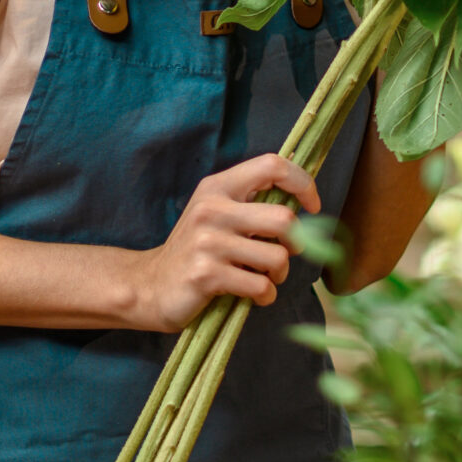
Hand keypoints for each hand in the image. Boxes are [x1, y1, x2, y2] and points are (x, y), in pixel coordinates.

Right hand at [125, 154, 322, 330]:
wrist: (150, 286)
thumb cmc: (196, 251)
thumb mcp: (216, 214)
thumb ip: (251, 203)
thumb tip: (302, 202)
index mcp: (217, 187)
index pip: (272, 166)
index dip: (303, 184)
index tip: (312, 207)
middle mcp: (212, 209)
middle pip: (284, 219)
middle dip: (296, 243)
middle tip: (284, 253)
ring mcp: (208, 242)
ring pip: (277, 258)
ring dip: (279, 274)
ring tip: (263, 278)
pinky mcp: (206, 275)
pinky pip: (260, 286)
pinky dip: (265, 296)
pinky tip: (253, 295)